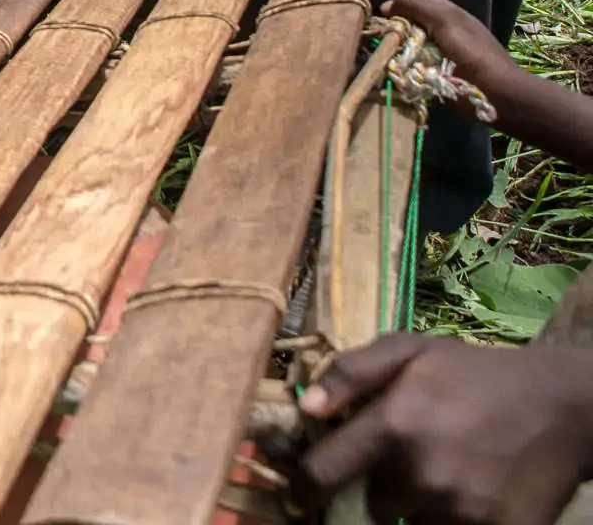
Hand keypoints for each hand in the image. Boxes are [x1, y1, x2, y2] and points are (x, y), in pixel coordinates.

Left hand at [297, 334, 592, 524]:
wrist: (560, 406)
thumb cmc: (474, 374)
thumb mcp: (409, 351)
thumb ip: (350, 373)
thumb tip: (306, 409)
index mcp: (393, 427)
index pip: (322, 474)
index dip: (303, 488)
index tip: (298, 496)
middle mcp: (422, 475)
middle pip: (375, 504)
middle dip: (387, 485)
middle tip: (415, 458)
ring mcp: (461, 512)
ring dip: (421, 507)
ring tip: (448, 470)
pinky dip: (456, 520)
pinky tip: (473, 489)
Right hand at [385, 0, 518, 96]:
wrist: (495, 91)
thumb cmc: (472, 53)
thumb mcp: (446, 21)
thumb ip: (420, 6)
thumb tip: (389, 4)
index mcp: (449, 14)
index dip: (401, 1)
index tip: (385, 15)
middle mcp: (445, 29)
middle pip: (414, 17)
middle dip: (398, 22)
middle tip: (385, 33)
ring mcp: (442, 51)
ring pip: (412, 39)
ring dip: (399, 43)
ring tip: (387, 49)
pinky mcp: (438, 72)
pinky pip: (415, 61)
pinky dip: (404, 61)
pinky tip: (398, 65)